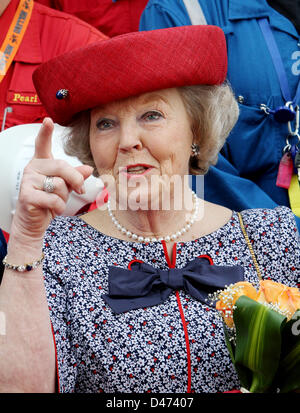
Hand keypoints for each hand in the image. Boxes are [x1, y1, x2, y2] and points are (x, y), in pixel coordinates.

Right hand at [10, 118, 93, 241]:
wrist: (34, 223)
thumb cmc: (48, 202)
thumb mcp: (65, 188)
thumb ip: (75, 176)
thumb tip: (88, 169)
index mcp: (42, 163)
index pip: (42, 144)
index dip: (45, 132)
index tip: (48, 120)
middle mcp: (33, 168)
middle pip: (62, 166)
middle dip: (76, 180)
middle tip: (80, 190)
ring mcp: (28, 181)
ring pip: (59, 184)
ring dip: (65, 197)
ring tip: (57, 202)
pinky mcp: (26, 195)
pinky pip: (54, 199)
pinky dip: (59, 207)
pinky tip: (53, 210)